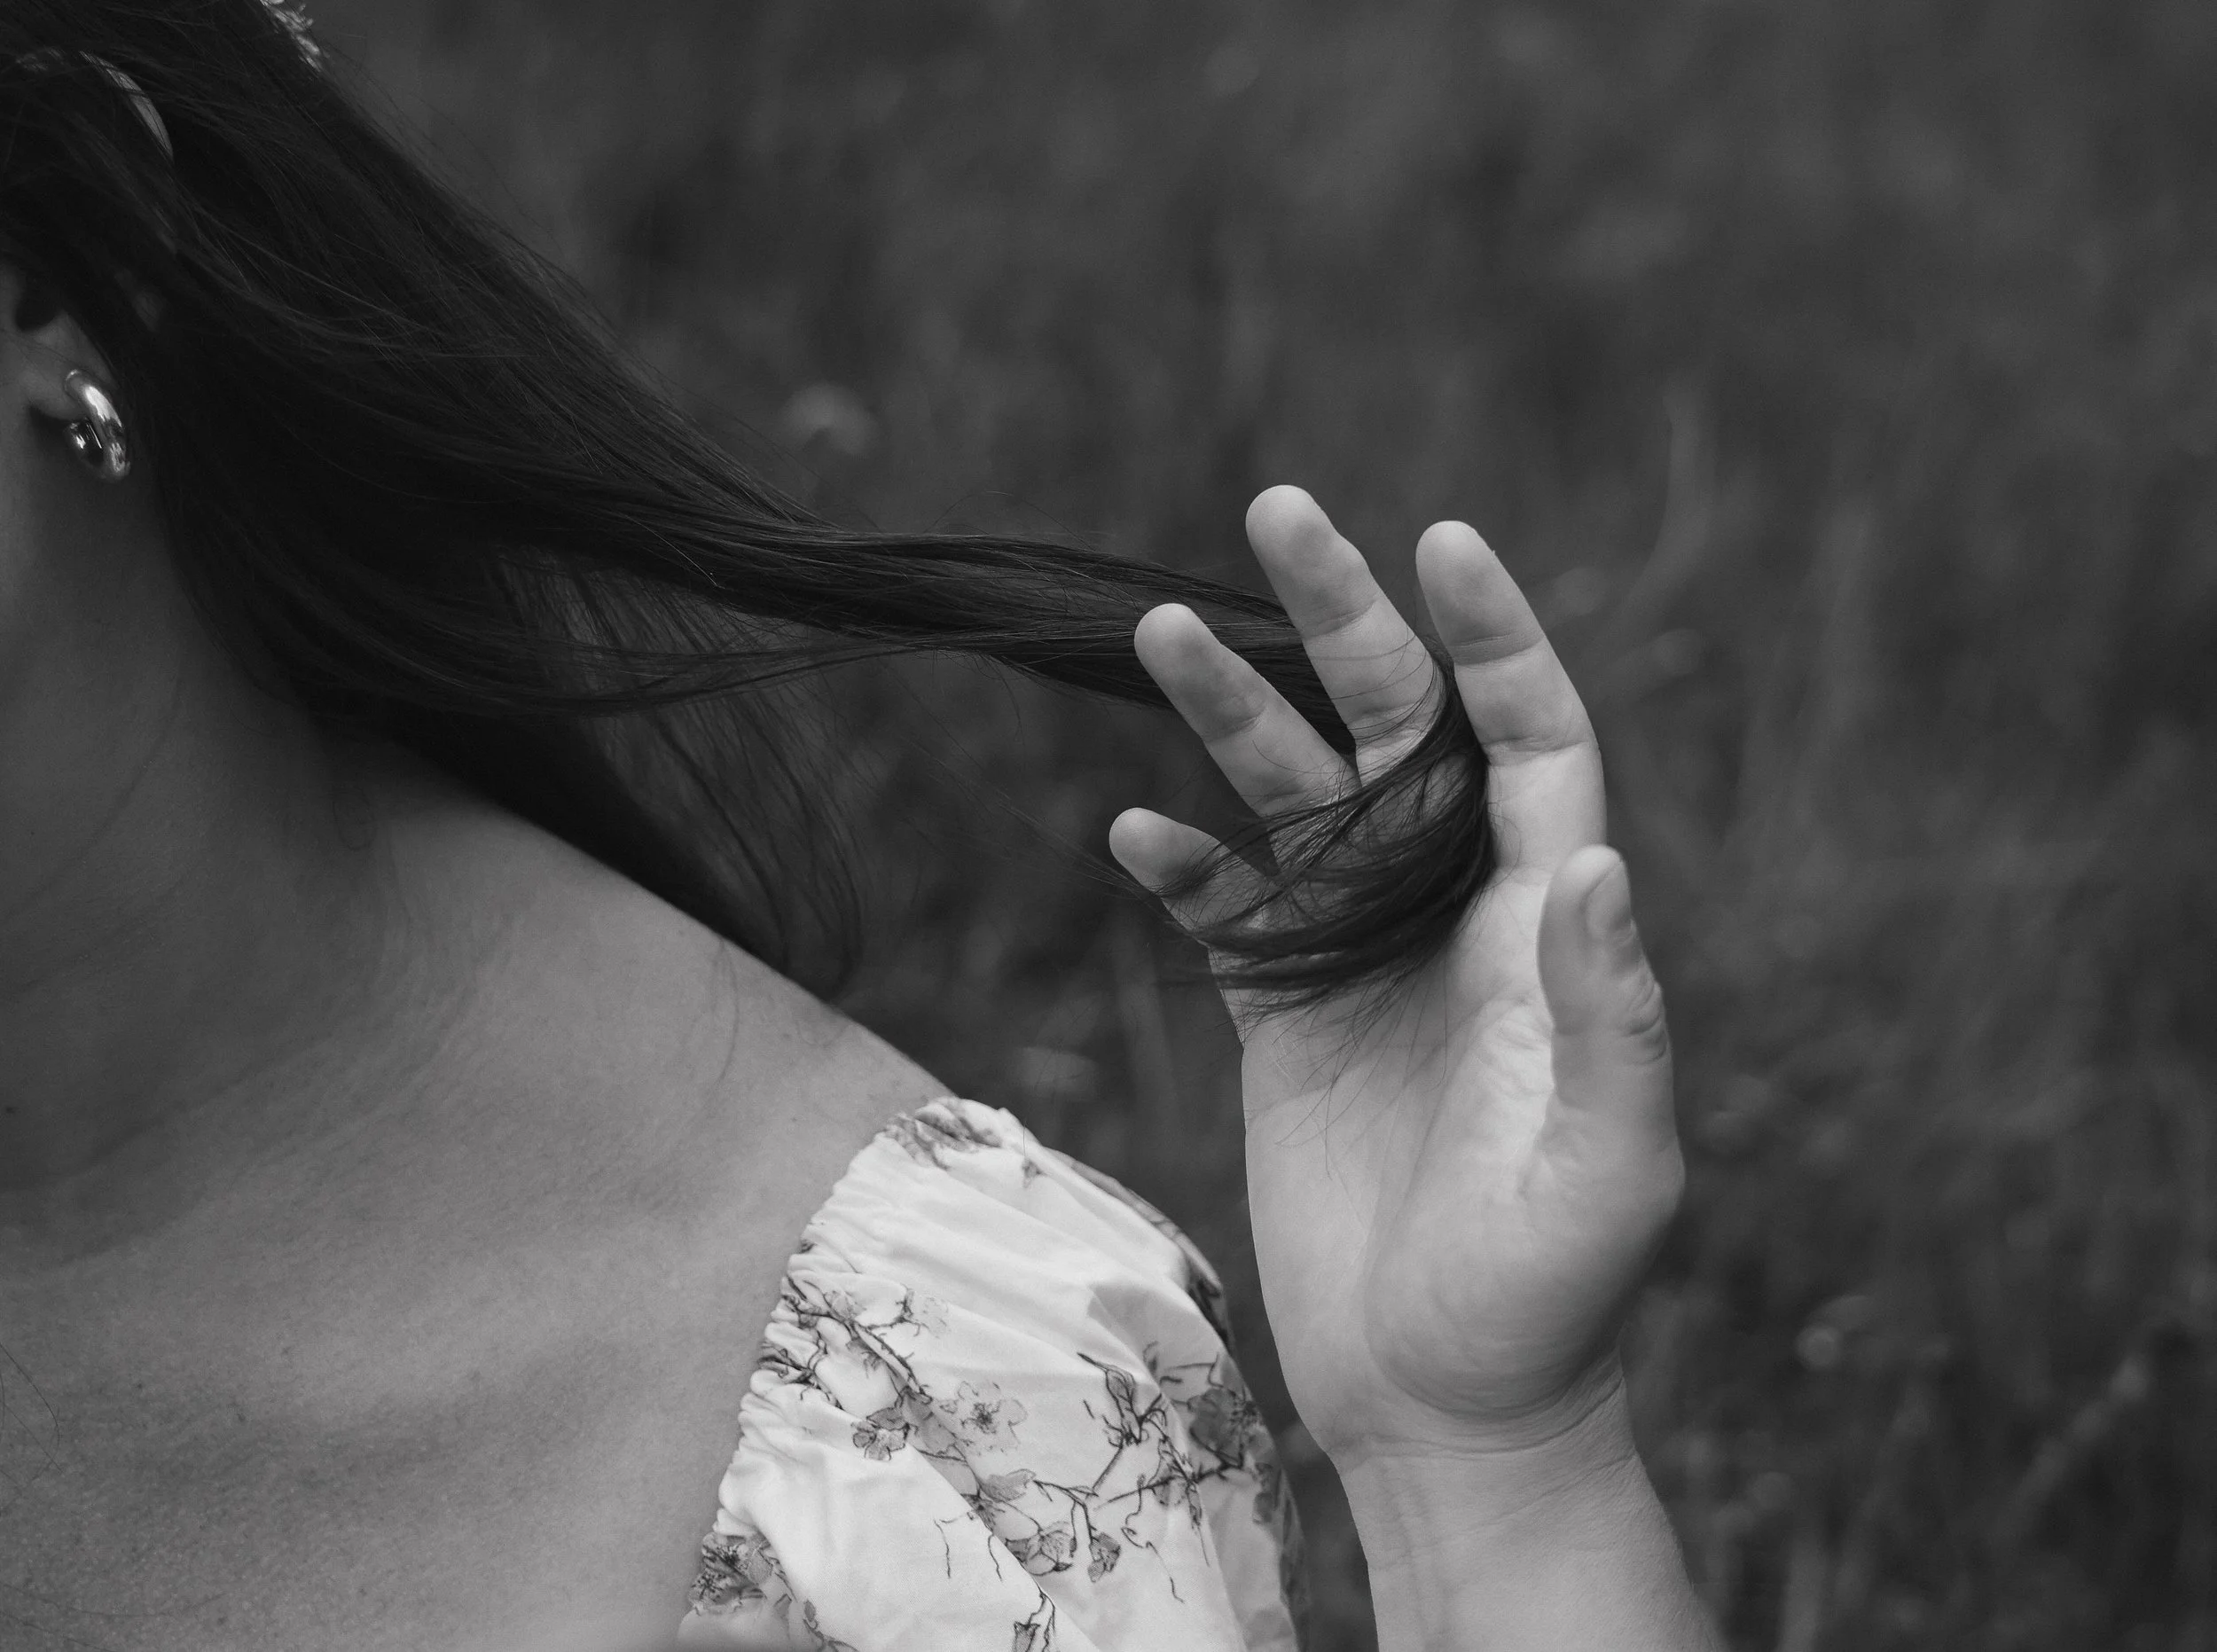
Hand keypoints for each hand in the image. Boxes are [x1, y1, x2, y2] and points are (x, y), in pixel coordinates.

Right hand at [1111, 486, 1681, 1469]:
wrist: (1443, 1401)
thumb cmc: (1550, 1295)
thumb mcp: (1608, 1167)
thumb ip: (1605, 1014)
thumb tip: (1588, 863)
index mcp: (1541, 925)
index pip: (1528, 740)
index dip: (1494, 639)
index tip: (1442, 542)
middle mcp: (1453, 913)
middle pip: (1397, 729)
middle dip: (1344, 621)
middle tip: (1280, 513)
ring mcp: (1362, 958)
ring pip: (1293, 796)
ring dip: (1232, 715)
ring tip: (1161, 627)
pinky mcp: (1283, 1015)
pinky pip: (1225, 908)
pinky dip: (1183, 864)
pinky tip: (1138, 831)